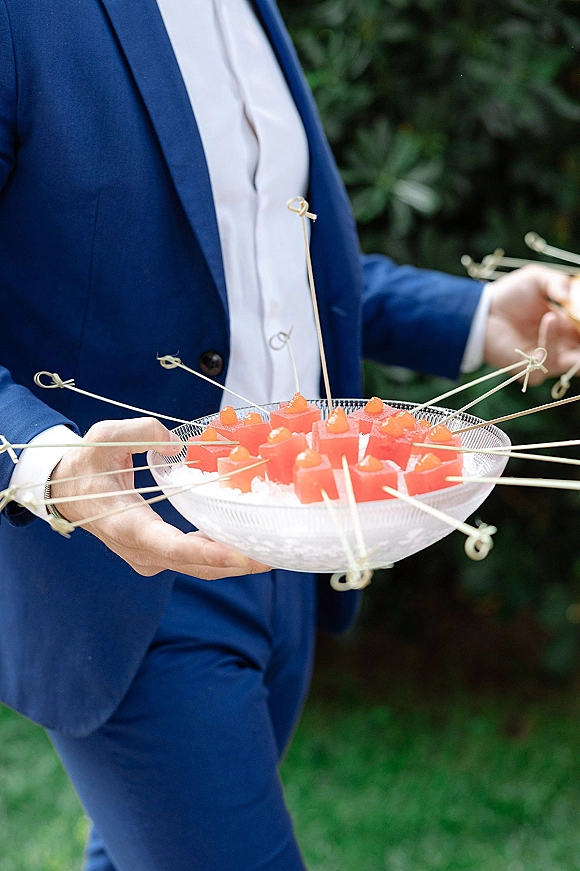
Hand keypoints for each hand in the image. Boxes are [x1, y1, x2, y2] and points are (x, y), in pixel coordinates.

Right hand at [49, 417, 270, 578]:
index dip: (208, 553)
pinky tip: (246, 544)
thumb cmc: (86, 465)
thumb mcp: (105, 437)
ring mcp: (148, 558)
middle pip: (194, 564)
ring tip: (270, 552)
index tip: (241, 556)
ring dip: (233, 563)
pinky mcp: (157, 556)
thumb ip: (141, 432)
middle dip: (236, 562)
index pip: (172, 546)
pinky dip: (220, 556)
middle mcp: (141, 551)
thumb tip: (176, 445)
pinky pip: (193, 560)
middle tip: (273, 554)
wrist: (66, 492)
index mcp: (128, 525)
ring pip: (197, 568)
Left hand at [484, 265, 579, 385]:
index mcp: (567, 329)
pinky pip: (550, 362)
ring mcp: (547, 361)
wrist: (481, 311)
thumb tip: (570, 295)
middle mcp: (560, 347)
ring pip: (575, 361)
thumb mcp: (537, 280)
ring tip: (557, 315)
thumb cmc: (509, 295)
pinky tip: (549, 320)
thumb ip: (557, 282)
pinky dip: (552, 340)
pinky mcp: (531, 371)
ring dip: (573, 340)